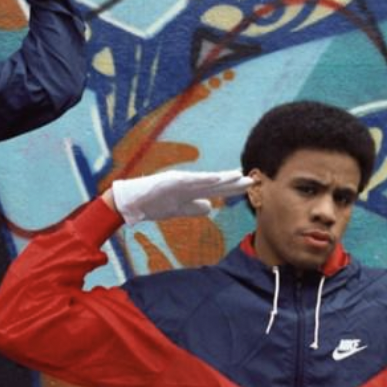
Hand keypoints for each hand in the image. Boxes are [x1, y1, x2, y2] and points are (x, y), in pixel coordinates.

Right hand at [109, 169, 252, 223]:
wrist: (132, 202)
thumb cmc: (153, 204)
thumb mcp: (179, 210)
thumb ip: (194, 207)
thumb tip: (211, 206)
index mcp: (191, 190)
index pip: (217, 189)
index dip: (233, 188)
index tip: (250, 186)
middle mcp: (189, 183)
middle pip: (216, 183)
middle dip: (235, 182)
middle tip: (254, 179)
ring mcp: (181, 181)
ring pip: (206, 180)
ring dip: (222, 178)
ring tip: (239, 176)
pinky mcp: (171, 181)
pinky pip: (190, 181)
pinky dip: (203, 180)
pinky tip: (216, 178)